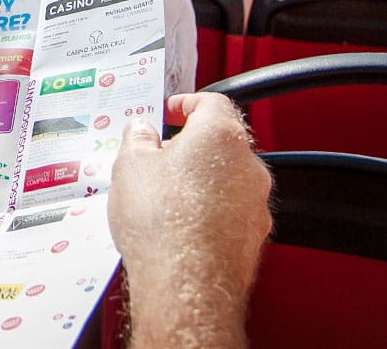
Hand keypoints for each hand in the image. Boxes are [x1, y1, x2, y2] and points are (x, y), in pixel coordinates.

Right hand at [108, 93, 272, 348]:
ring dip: (202, 181)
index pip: (212, 102)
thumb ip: (138, 139)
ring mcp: (255, 204)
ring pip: (228, 180)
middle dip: (192, 146)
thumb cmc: (163, 223)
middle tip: (160, 155)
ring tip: (165, 196)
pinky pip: (231, 213)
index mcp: (221, 135)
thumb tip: (141, 131)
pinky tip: (181, 226)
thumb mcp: (131, 166)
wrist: (185, 284)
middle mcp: (248, 166)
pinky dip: (210, 212)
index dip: (187, 103)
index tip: (171, 110)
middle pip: (222, 142)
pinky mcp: (253, 237)